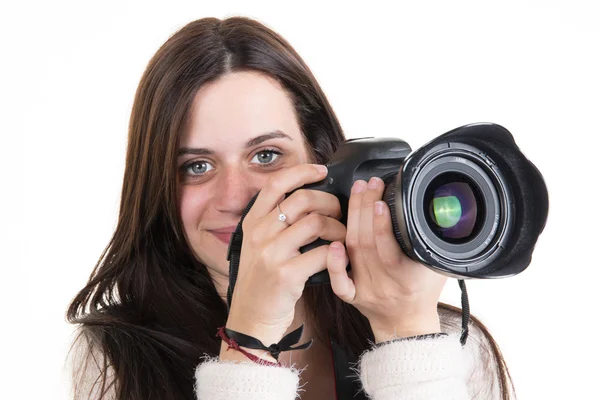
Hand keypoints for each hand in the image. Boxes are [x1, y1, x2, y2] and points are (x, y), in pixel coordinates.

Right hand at [226, 164, 345, 351]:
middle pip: (302, 199)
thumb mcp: (257, 244)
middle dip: (330, 201)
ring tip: (342, 236)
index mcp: (252, 222)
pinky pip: (322, 252)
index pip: (276, 183)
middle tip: (339, 212)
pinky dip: (337, 253)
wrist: (251, 317)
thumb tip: (309, 196)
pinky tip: (339, 256)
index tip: (322, 171)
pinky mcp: (286, 274)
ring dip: (338, 228)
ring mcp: (271, 254)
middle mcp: (259, 234)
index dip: (302, 171)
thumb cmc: (262, 279)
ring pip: (316, 223)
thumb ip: (275, 221)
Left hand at [326, 177, 446, 342]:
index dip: (382, 224)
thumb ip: (431, 242)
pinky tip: (333, 242)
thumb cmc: (423, 292)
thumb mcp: (437, 267)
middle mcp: (385, 284)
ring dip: (352, 219)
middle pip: (367, 243)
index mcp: (408, 278)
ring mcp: (366, 290)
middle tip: (367, 184)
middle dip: (364, 208)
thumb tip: (436, 209)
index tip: (380, 200)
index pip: (390, 249)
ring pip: (353, 252)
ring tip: (356, 192)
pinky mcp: (352, 295)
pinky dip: (334, 263)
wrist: (409, 325)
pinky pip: (339, 283)